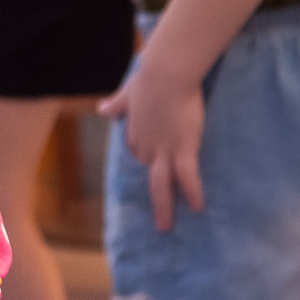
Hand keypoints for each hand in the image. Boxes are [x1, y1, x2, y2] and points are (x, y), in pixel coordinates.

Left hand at [105, 62, 205, 230]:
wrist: (165, 73)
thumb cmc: (150, 78)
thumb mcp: (128, 93)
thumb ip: (117, 104)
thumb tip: (102, 109)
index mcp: (133, 134)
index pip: (139, 154)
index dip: (149, 160)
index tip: (159, 168)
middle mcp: (145, 146)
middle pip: (148, 176)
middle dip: (155, 199)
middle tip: (158, 221)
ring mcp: (163, 149)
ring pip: (160, 184)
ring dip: (163, 207)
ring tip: (165, 227)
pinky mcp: (183, 147)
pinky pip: (186, 176)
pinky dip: (191, 191)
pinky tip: (197, 207)